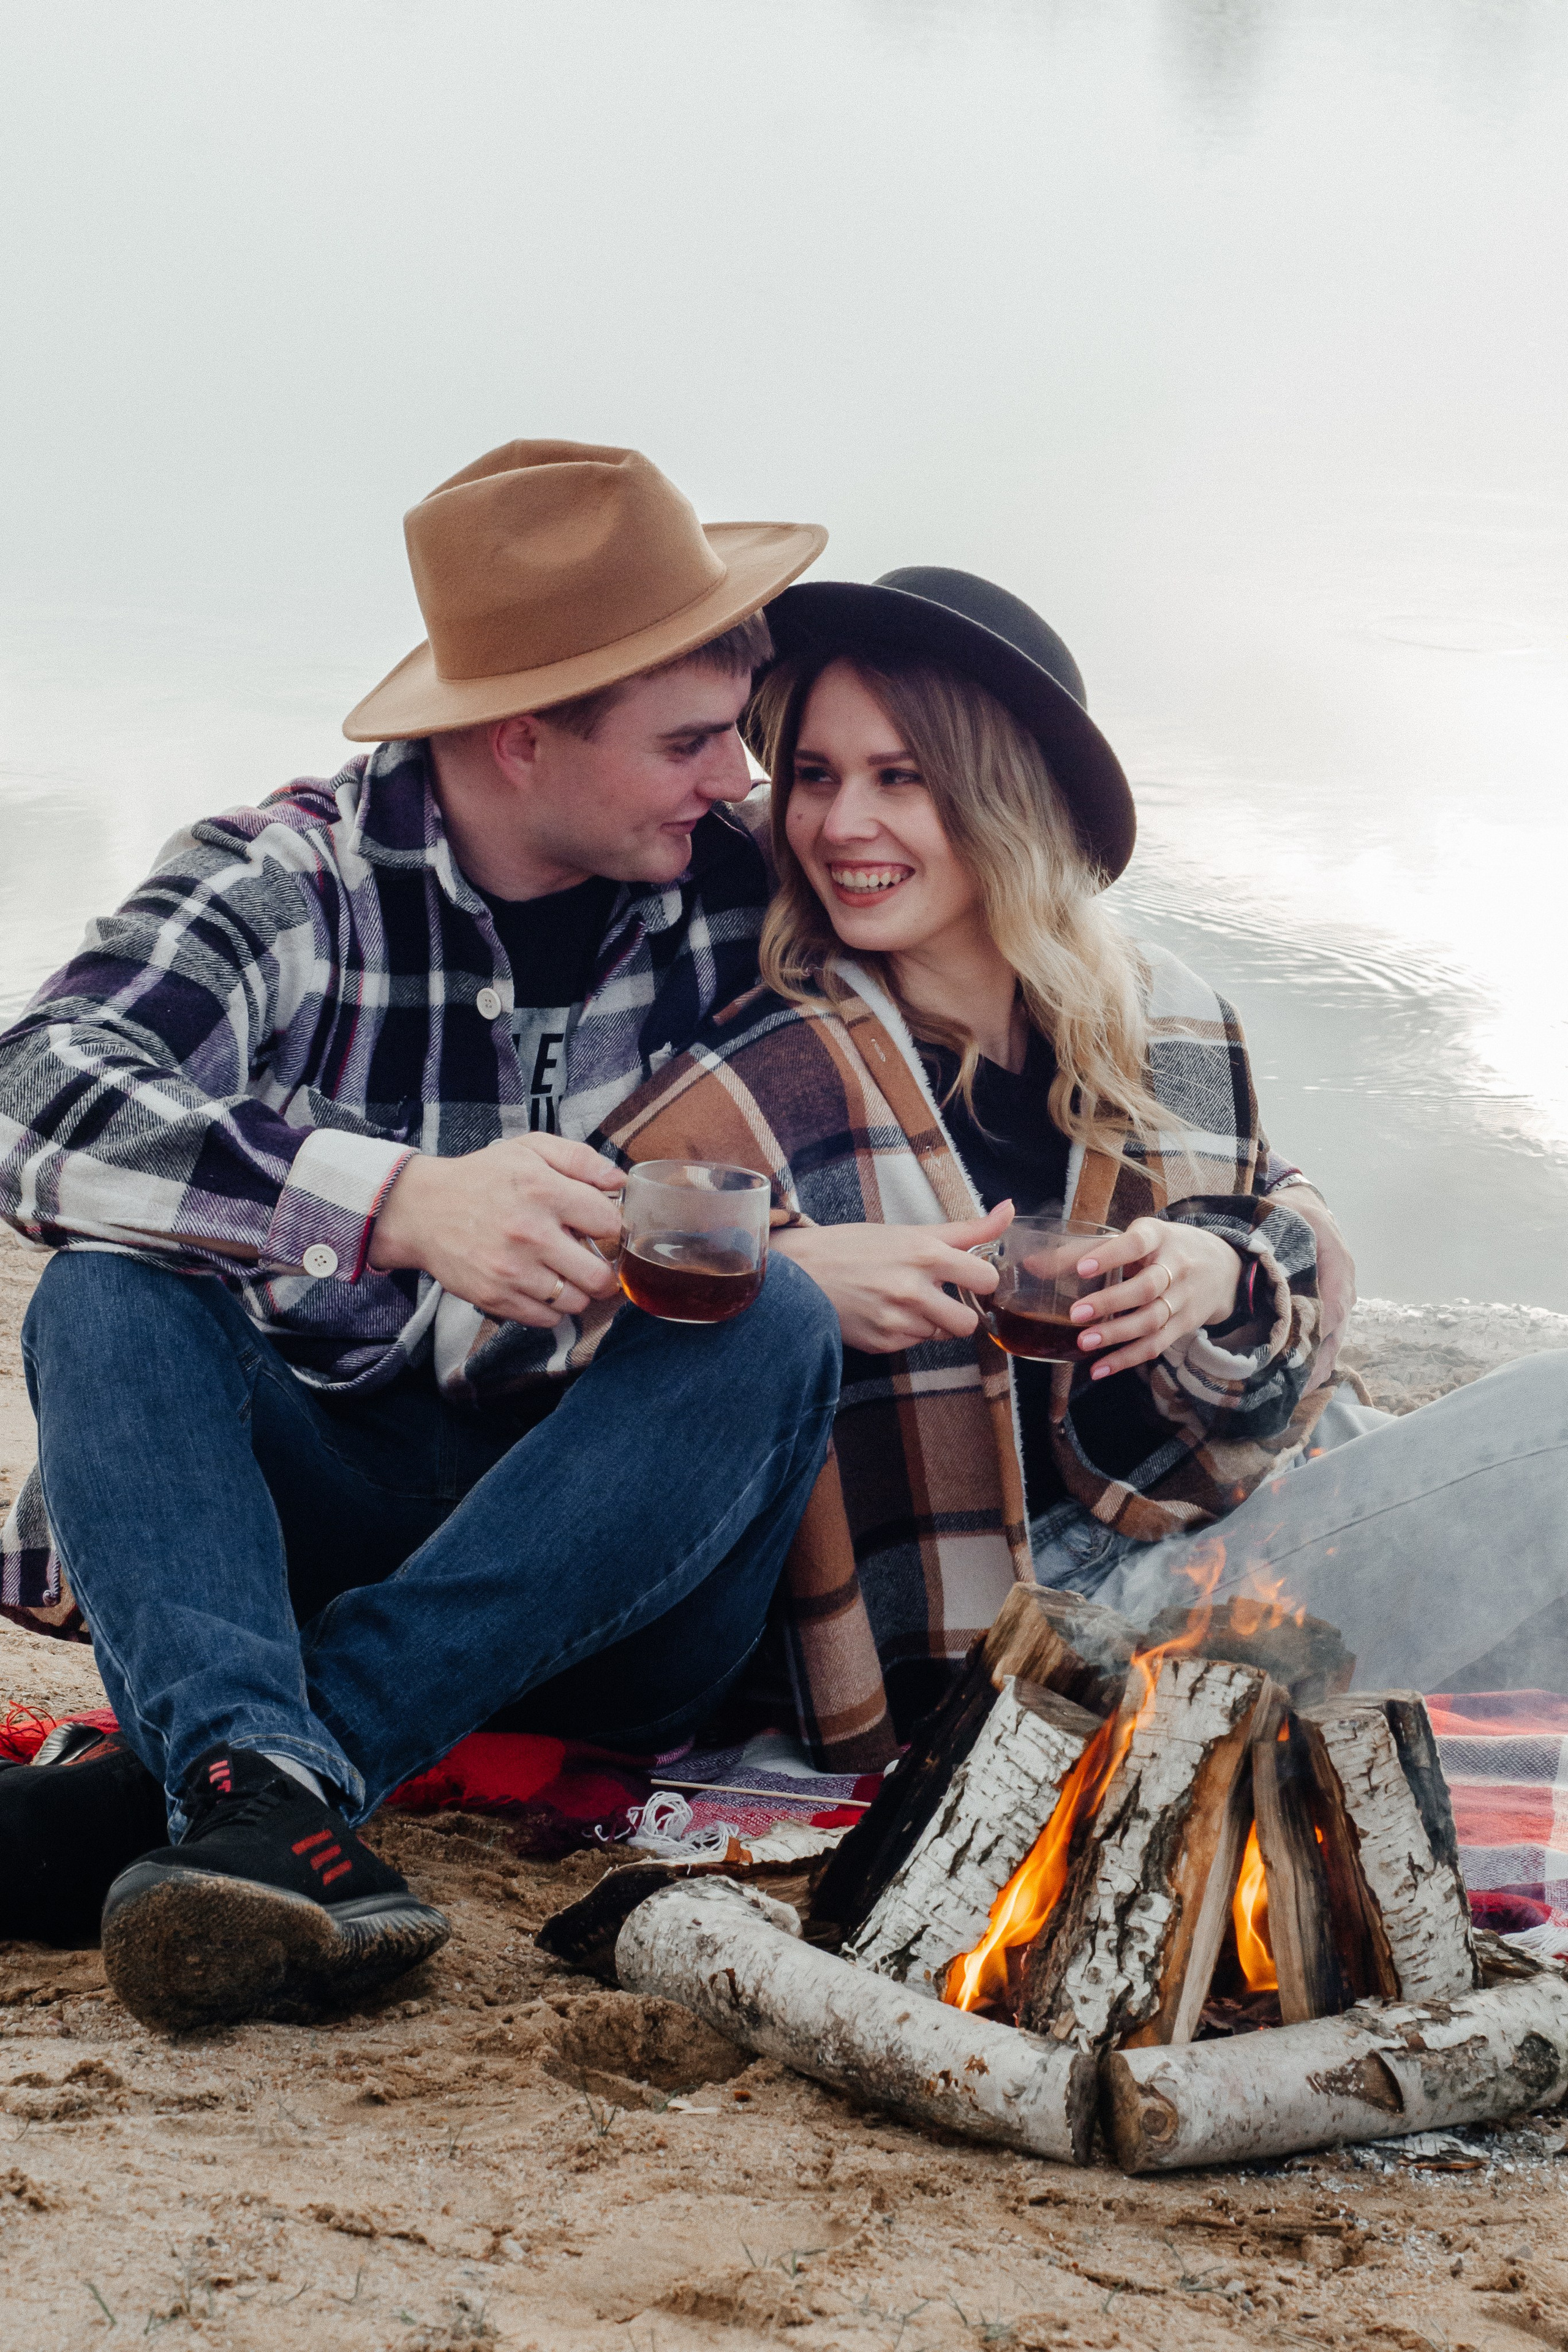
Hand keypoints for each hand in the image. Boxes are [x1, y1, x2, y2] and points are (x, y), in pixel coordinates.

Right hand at [368, 1135, 624, 1325]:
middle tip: (592, 1260)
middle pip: (600, 1275)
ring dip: (576, 1290)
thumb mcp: (529, 1149)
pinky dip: (550, 1307)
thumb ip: (580, 1159)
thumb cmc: (482, 1178)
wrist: (421, 1210)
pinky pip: (547, 1319)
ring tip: (562, 1271)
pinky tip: (539, 1284)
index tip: (600, 1227)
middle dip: (604, 1269)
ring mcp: (512, 1270)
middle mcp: (530, 1233)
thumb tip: (620, 1180)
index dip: (611, 1226)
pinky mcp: (496, 1297)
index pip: (609, 1223)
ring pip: (576, 1302)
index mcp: (543, 1190)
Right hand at [773, 1201, 1012, 1354]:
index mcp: (925, 1254)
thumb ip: (967, 1229)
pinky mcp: (882, 1343)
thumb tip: (1009, 1209)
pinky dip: (904, 1332)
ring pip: (939, 1334)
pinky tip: (882, 1313)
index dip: (981, 1280)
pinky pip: (913, 1345)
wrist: (799, 1271)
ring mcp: (897, 1321)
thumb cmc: (854, 1246)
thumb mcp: (911, 1231)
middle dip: (959, 1312)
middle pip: (969, 1322)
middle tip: (937, 1297)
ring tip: (899, 1301)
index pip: (987, 1279)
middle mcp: (914, 1290)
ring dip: (928, 1322)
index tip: (968, 1278)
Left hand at [1069, 1216, 1242, 1380]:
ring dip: (1117, 1335)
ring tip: (1084, 1343)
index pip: (1136, 1245)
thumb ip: (1085, 1249)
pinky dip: (1127, 1359)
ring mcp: (1183, 1299)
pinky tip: (1100, 1368)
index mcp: (1158, 1237)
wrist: (1223, 1267)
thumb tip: (1032, 1266)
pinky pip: (1156, 1345)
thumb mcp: (1134, 1238)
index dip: (1110, 1256)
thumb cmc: (1163, 1248)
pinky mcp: (1184, 1325)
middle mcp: (1175, 1267)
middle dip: (1110, 1303)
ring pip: (1151, 1320)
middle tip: (1075, 1314)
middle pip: (1146, 1288)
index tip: (1082, 1268)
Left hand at [1274, 1185, 1355, 1388]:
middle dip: (1318, 1362)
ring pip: (1333, 1336)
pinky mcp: (1331, 1302)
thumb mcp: (1282, 1216)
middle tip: (1296, 1391)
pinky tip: (1302, 1379)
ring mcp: (1340, 1294)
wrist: (1305, 1203)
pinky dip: (1317, 1356)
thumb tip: (1257, 1263)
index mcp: (1335, 1263)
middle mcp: (1342, 1283)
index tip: (1299, 1362)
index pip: (1331, 1307)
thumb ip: (1272, 1239)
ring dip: (1318, 1365)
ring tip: (1298, 1394)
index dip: (1317, 1337)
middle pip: (1335, 1330)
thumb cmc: (1290, 1210)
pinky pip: (1327, 1333)